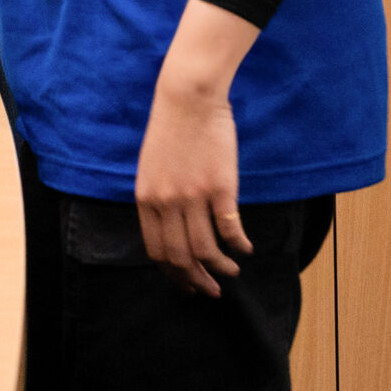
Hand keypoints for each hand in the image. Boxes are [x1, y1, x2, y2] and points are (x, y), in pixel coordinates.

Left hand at [136, 0, 260, 295]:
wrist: (187, 99)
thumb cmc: (171, 131)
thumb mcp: (152, 168)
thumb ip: (158, 199)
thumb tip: (171, 229)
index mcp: (146, 198)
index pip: (156, 249)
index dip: (172, 273)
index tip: (186, 284)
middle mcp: (166, 202)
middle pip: (180, 256)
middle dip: (195, 280)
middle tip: (210, 291)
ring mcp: (193, 197)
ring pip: (205, 249)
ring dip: (220, 268)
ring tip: (230, 273)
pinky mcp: (219, 189)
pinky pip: (229, 230)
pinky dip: (238, 246)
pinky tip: (245, 250)